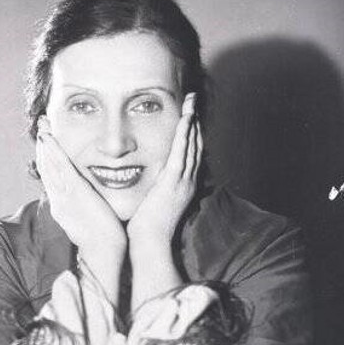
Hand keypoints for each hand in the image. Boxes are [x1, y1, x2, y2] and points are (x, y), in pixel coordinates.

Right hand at [36, 119, 125, 257]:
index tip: (47, 140)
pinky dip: (54, 151)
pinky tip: (49, 137)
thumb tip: (91, 201)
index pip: (52, 177)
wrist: (103, 251)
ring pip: (50, 165)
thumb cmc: (102, 238)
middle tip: (42, 124)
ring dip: (46, 143)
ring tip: (43, 124)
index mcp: (62, 204)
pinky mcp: (75, 192)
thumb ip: (87, 207)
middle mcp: (59, 199)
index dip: (48, 157)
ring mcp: (64, 195)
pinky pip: (61, 168)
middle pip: (47, 167)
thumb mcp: (89, 218)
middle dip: (43, 145)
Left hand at [127, 93, 202, 247]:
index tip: (189, 115)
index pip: (191, 154)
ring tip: (191, 103)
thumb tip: (151, 173)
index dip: (192, 133)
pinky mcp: (173, 183)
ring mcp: (183, 182)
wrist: (150, 243)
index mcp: (184, 186)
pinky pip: (181, 154)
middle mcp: (188, 182)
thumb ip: (157, 186)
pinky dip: (185, 135)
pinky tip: (186, 119)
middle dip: (195, 122)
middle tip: (193, 101)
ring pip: (191, 146)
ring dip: (192, 122)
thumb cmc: (147, 227)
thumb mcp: (155, 202)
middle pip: (196, 146)